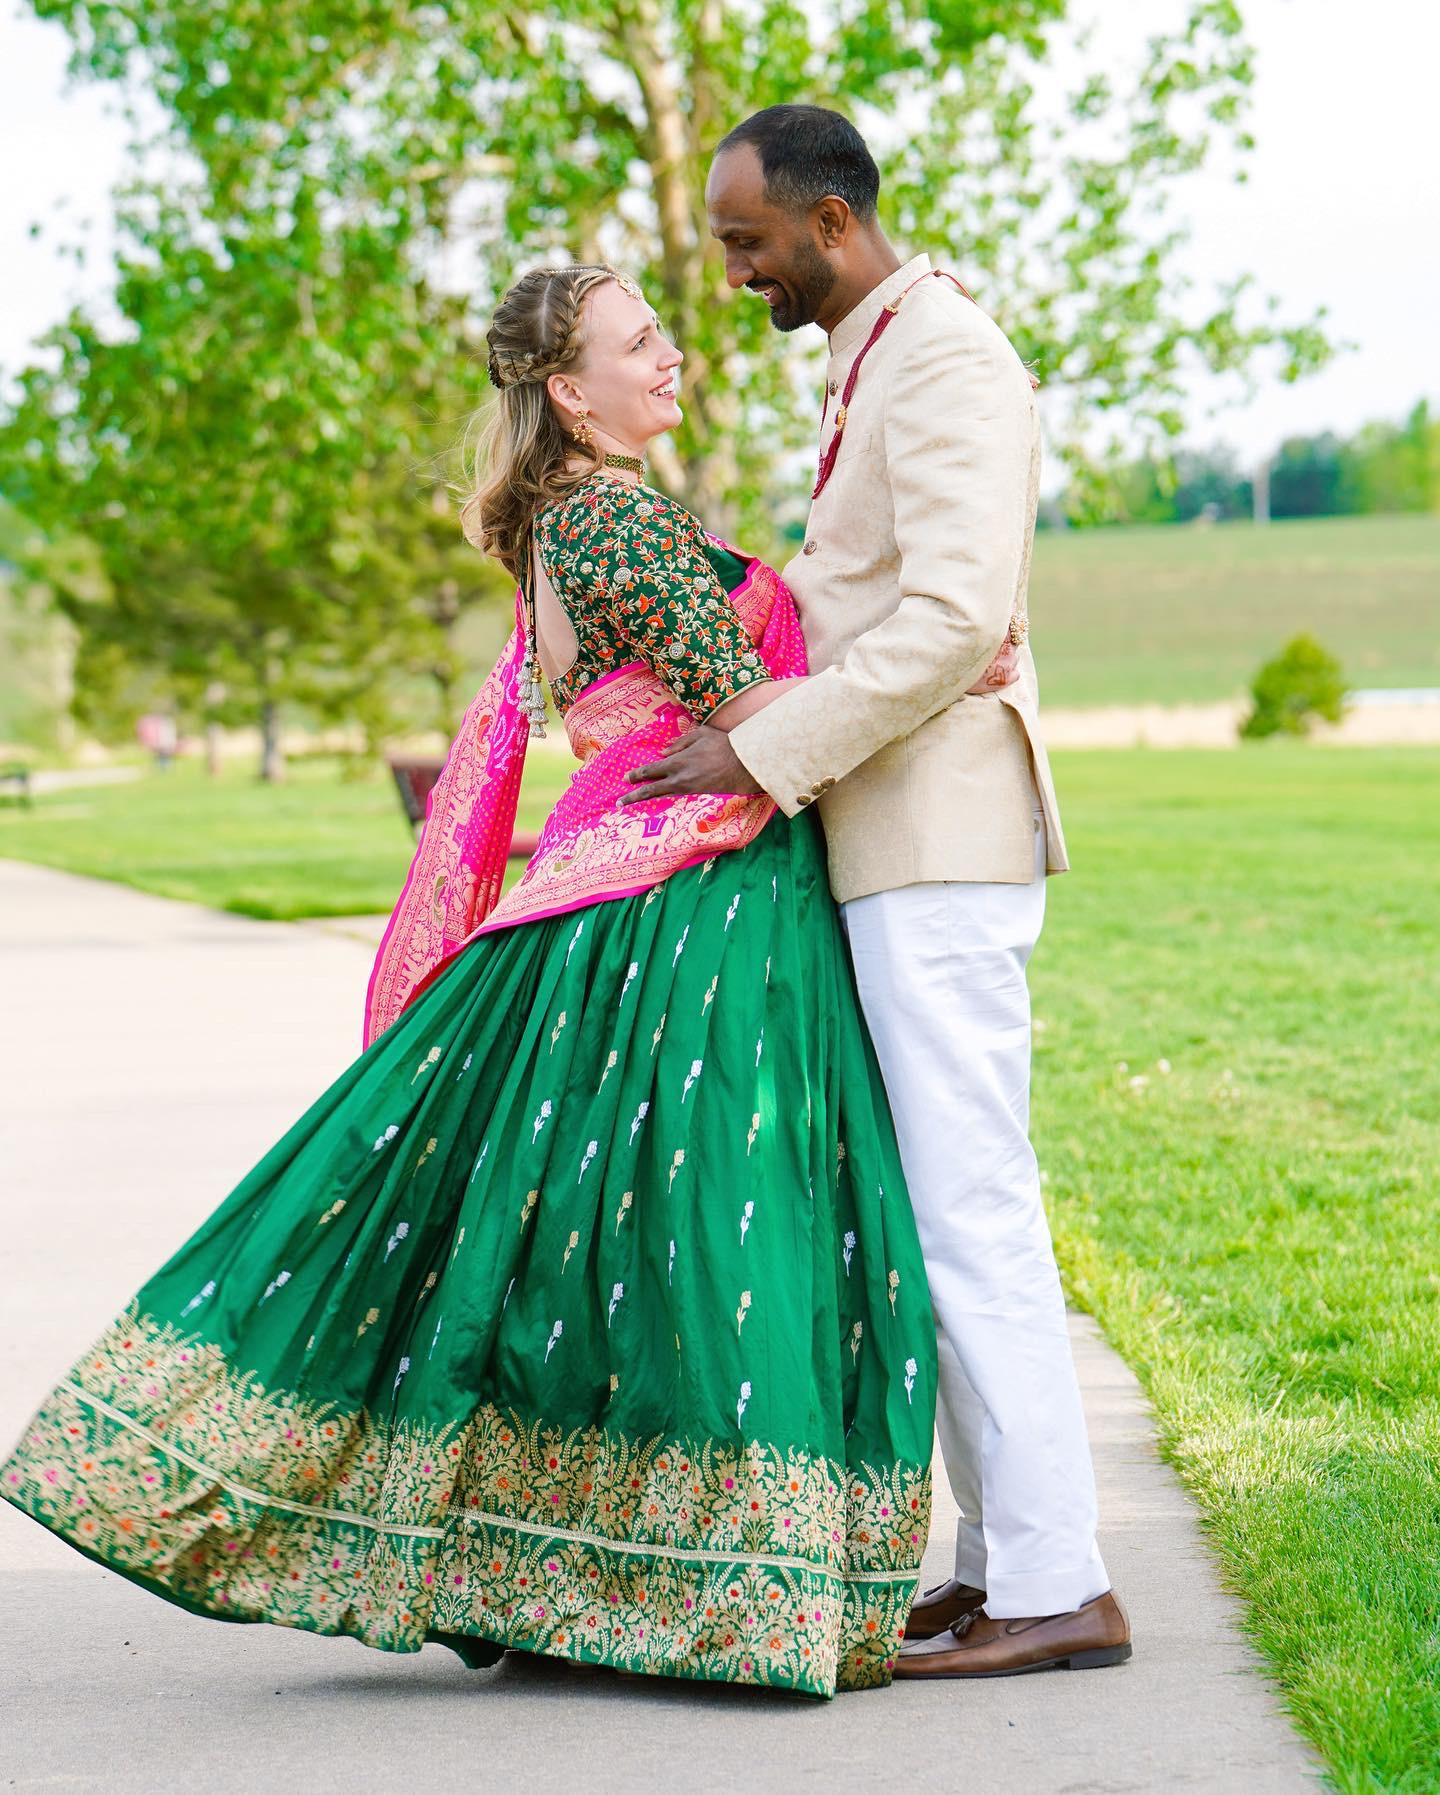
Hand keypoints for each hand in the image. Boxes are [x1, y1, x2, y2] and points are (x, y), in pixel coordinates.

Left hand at [619, 725, 762, 802]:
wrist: (745, 764)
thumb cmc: (724, 745)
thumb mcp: (700, 734)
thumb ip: (680, 743)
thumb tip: (663, 752)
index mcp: (678, 761)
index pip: (651, 769)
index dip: (637, 774)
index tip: (626, 778)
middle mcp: (680, 778)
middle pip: (651, 789)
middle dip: (634, 795)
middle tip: (620, 802)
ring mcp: (689, 790)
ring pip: (662, 797)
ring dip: (645, 802)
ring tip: (632, 808)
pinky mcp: (699, 797)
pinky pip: (677, 801)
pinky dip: (665, 804)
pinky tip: (659, 808)